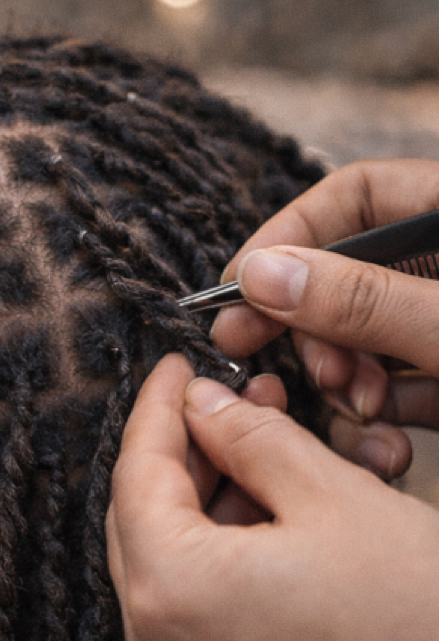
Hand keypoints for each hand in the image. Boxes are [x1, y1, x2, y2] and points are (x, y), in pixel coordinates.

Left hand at [106, 353, 438, 640]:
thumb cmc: (424, 626)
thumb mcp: (333, 497)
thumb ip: (249, 437)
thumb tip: (202, 404)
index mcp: (171, 594)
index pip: (136, 475)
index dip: (156, 410)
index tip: (174, 371)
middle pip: (139, 521)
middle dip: (181, 454)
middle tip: (222, 404)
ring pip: (163, 564)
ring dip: (201, 501)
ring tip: (254, 448)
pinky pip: (187, 609)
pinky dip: (211, 555)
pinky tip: (258, 511)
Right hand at [211, 158, 438, 479]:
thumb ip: (365, 300)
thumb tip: (259, 274)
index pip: (354, 197)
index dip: (289, 236)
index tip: (241, 293)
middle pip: (347, 275)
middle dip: (311, 327)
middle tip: (264, 359)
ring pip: (366, 342)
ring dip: (346, 380)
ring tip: (359, 407)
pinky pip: (400, 389)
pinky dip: (382, 416)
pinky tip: (384, 443)